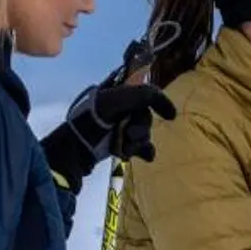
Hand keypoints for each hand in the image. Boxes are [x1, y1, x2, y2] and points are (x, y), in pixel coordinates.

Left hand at [42, 59, 178, 183]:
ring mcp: (122, 127)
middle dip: (141, 128)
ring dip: (138, 142)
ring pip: (144, 134)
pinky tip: (143, 156)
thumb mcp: (120, 99)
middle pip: (146, 117)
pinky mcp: (122, 144)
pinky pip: (143, 148)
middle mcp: (123, 109)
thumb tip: (172, 113)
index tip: (169, 115)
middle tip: (129, 133)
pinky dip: (144, 151)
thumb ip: (146, 96)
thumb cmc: (96, 116)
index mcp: (121, 93)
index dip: (159, 103)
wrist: (78, 143)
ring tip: (125, 147)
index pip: (148, 94)